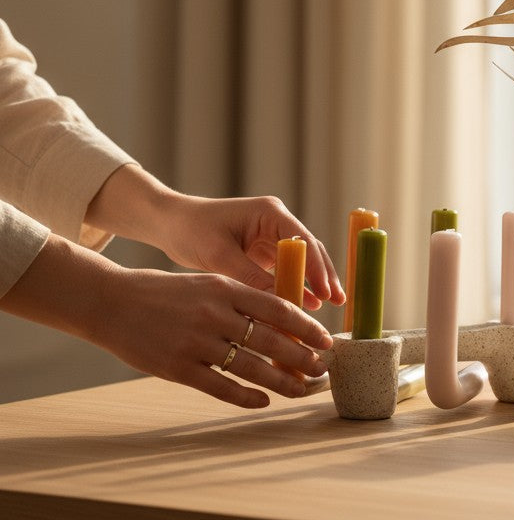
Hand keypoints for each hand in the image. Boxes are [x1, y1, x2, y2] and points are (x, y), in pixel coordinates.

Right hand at [2, 235, 333, 408]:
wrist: (110, 301)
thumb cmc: (163, 292)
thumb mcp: (207, 283)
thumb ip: (241, 299)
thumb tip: (283, 319)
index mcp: (224, 288)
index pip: (278, 308)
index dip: (307, 327)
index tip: (327, 340)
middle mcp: (214, 314)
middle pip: (271, 340)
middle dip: (303, 358)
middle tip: (323, 369)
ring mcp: (196, 342)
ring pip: (251, 367)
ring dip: (282, 381)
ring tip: (302, 389)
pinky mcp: (177, 368)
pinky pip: (221, 387)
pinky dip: (246, 397)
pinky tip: (264, 401)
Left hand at [155, 194, 344, 309]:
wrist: (170, 223)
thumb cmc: (191, 230)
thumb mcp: (220, 256)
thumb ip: (252, 278)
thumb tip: (281, 303)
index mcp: (270, 213)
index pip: (303, 241)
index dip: (316, 268)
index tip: (325, 292)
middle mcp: (277, 221)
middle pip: (310, 250)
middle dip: (324, 275)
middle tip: (338, 301)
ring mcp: (273, 235)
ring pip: (302, 260)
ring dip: (314, 282)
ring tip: (327, 307)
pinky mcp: (265, 250)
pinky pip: (286, 268)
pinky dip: (295, 285)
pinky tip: (304, 305)